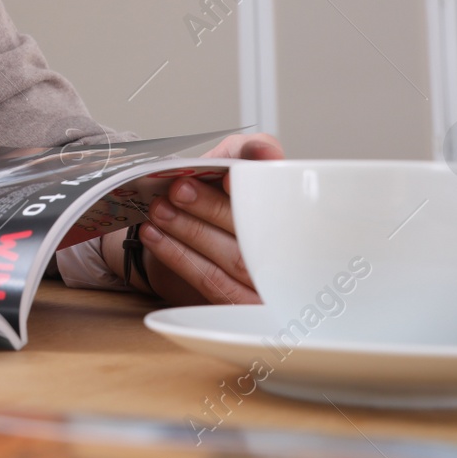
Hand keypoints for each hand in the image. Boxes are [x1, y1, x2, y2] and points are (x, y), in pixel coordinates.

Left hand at [139, 132, 282, 306]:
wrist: (194, 234)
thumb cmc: (221, 196)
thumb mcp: (235, 163)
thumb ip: (248, 152)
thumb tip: (263, 151)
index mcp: (300, 219)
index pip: (292, 210)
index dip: (264, 197)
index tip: (231, 180)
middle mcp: (295, 258)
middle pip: (257, 237)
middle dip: (212, 210)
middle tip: (179, 189)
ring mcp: (271, 287)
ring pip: (232, 261)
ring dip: (190, 232)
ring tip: (160, 209)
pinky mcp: (241, 306)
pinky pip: (212, 283)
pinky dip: (179, 257)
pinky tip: (155, 235)